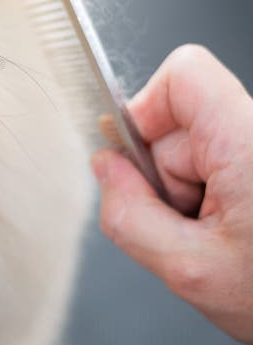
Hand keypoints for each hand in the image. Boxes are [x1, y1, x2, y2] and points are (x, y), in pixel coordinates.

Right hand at [92, 44, 252, 344]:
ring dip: (190, 194)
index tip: (135, 157)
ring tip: (219, 238)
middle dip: (167, 175)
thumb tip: (106, 169)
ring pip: (197, 149)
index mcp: (249, 143)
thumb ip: (129, 215)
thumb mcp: (191, 271)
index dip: (145, 109)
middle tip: (192, 227)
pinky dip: (213, 200)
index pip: (183, 73)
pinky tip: (233, 236)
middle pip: (180, 122)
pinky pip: (221, 164)